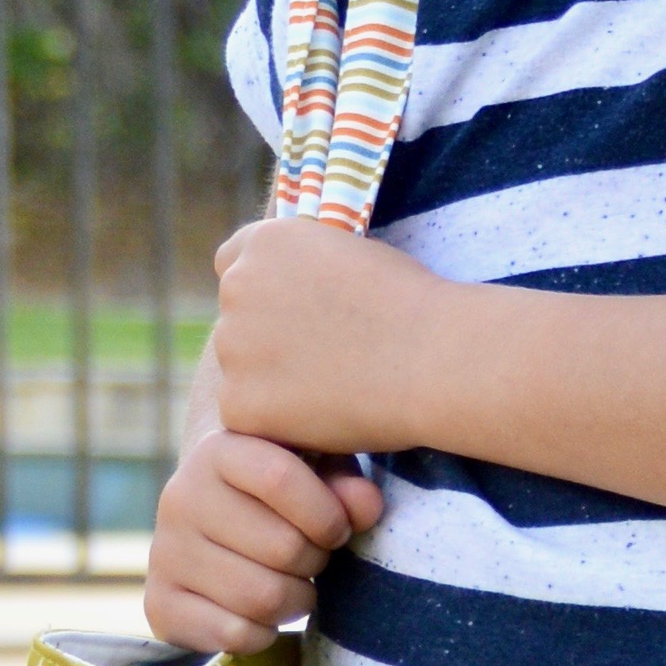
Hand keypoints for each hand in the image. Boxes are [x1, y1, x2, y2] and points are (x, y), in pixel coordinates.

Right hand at [144, 417, 380, 656]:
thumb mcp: (320, 473)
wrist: (217, 527)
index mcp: (219, 451)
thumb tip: (367, 505)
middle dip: (316, 561)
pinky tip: (262, 612)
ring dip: (296, 600)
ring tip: (294, 583)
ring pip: (260, 597)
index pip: (280, 478)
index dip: (327, 515)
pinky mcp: (159, 604)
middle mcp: (181, 497)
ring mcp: (164, 552)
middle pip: (281, 547)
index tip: (337, 529)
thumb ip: (346, 485)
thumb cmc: (286, 495)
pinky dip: (264, 633)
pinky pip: (233, 634)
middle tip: (313, 557)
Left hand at [208, 212, 448, 461]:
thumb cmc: (412, 304)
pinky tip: (325, 415)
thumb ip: (308, 266)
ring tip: (335, 387)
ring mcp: (232, 346)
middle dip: (266, 339)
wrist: (433, 357)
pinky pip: (249, 417)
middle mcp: (237, 286)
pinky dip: (279, 423)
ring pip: (241, 371)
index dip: (263, 291)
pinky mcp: (239, 403)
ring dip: (272, 382)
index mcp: (265, 242)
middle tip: (325, 360)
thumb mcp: (352, 252)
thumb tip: (297, 285)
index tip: (292, 313)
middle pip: (235, 320)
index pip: (232, 263)